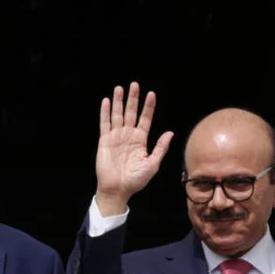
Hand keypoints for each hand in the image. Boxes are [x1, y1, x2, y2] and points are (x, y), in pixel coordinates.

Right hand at [95, 82, 172, 216]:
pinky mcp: (105, 140)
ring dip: (118, 101)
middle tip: (135, 84)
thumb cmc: (136, 180)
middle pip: (131, 112)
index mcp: (140, 140)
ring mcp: (116, 137)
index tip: (151, 94)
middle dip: (133, 98)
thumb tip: (170, 133)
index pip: (145, 119)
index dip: (148, 107)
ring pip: (118, 115)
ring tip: (120, 88)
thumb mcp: (152, 164)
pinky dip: (105, 112)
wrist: (117, 189)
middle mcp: (128, 135)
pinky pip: (105, 123)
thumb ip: (160, 148)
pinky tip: (106, 101)